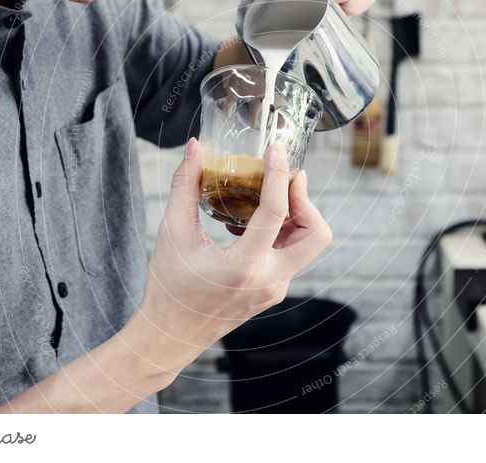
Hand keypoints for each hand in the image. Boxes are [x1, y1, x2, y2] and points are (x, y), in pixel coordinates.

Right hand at [134, 138, 331, 368]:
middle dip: (307, 201)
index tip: (277, 150)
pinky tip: (250, 222)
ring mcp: (276, 289)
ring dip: (295, 215)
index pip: (276, 212)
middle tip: (286, 179)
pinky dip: (281, 232)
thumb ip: (186, 186)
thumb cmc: (168, 289)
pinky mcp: (273, 291)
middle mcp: (269, 280)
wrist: (170, 337)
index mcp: (244, 267)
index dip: (279, 175)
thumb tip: (195, 147)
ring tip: (264, 197)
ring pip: (308, 245)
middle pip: (317, 234)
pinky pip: (291, 255)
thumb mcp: (172, 232)